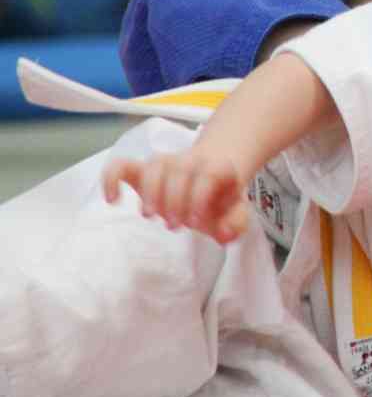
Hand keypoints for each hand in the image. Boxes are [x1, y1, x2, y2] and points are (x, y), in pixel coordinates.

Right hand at [103, 150, 249, 243]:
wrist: (210, 176)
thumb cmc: (219, 199)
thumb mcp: (234, 213)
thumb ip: (235, 224)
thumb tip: (224, 236)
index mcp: (218, 168)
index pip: (210, 173)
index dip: (201, 198)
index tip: (196, 222)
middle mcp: (191, 160)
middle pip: (180, 170)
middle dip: (175, 200)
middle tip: (175, 225)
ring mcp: (166, 162)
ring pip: (154, 165)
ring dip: (150, 192)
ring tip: (151, 216)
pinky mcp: (143, 169)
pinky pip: (121, 165)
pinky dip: (112, 179)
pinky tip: (112, 200)